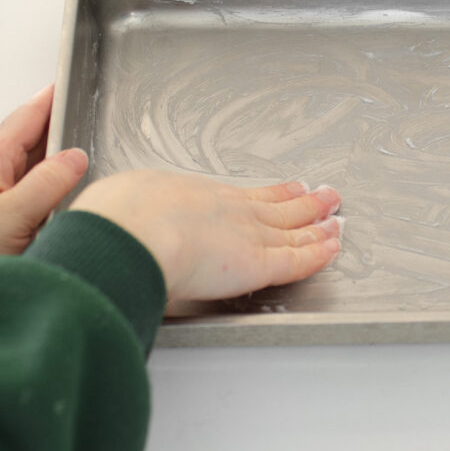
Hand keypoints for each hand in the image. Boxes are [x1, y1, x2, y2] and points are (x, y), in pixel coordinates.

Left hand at [0, 85, 87, 295]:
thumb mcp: (13, 215)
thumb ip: (50, 182)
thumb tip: (78, 156)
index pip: (29, 115)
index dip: (53, 97)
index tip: (73, 80)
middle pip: (34, 138)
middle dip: (61, 127)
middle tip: (93, 117)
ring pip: (32, 165)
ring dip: (57, 159)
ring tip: (87, 152)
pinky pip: (26, 189)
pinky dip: (47, 185)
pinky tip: (62, 194)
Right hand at [69, 171, 341, 303]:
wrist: (130, 233)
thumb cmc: (115, 221)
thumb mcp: (122, 206)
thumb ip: (133, 215)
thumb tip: (117, 227)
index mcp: (192, 195)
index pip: (240, 197)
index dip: (267, 194)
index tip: (286, 188)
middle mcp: (227, 210)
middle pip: (274, 206)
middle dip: (301, 202)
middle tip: (322, 194)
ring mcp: (246, 234)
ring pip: (291, 229)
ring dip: (316, 222)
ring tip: (334, 215)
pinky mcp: (258, 262)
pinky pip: (297, 258)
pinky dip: (317, 252)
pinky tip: (332, 245)